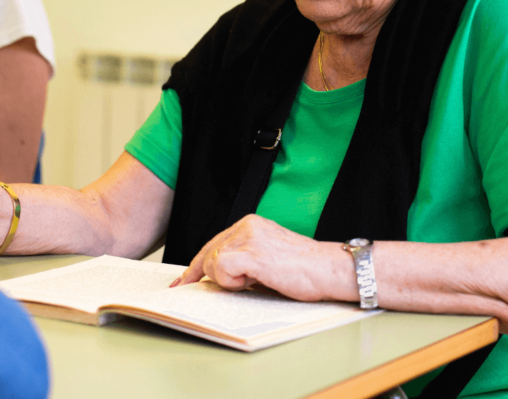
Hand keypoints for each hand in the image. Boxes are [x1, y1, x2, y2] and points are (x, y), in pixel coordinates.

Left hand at [175, 214, 351, 302]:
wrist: (330, 270)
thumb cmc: (305, 270)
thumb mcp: (266, 259)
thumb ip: (243, 260)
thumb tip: (218, 276)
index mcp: (250, 224)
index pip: (213, 243)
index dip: (196, 265)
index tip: (183, 281)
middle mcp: (246, 225)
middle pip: (208, 252)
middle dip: (202, 275)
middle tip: (192, 289)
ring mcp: (248, 237)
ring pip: (212, 262)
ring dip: (227, 280)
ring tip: (254, 281)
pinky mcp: (252, 253)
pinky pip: (221, 269)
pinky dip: (231, 282)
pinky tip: (251, 282)